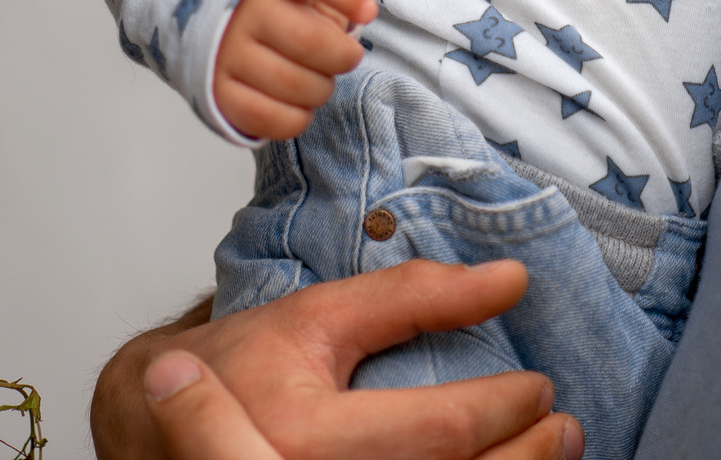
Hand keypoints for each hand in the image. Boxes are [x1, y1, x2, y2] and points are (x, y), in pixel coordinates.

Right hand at [92, 260, 580, 459]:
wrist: (159, 428)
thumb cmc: (241, 368)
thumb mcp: (317, 315)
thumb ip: (413, 295)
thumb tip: (510, 279)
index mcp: (307, 435)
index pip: (439, 431)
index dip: (505, 408)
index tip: (538, 386)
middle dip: (525, 456)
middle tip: (562, 423)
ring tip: (554, 451)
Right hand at [215, 0, 375, 138]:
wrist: (226, 25)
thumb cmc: (284, 6)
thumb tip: (360, 18)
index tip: (368, 12)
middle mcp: (244, 8)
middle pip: (310, 40)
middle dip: (343, 56)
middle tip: (347, 57)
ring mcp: (227, 50)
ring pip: (294, 85)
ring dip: (321, 90)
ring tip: (318, 79)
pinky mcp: (219, 90)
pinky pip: (269, 118)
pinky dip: (297, 118)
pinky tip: (298, 104)